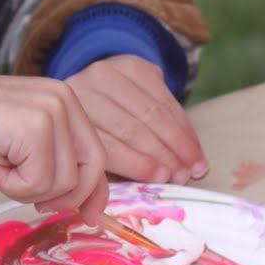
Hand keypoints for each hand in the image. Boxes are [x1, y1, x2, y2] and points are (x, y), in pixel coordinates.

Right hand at [0, 74, 108, 222]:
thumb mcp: (22, 147)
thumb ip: (53, 163)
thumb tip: (84, 205)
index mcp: (64, 101)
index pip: (97, 155)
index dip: (95, 192)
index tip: (89, 217)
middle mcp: (63, 99)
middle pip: (88, 171)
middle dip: (61, 198)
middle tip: (29, 198)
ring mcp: (51, 109)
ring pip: (62, 182)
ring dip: (25, 190)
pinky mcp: (35, 125)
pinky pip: (38, 181)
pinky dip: (12, 185)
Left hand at [64, 55, 208, 184]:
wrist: (93, 89)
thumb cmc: (94, 134)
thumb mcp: (92, 154)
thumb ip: (106, 175)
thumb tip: (122, 200)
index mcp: (69, 122)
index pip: (108, 146)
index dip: (139, 164)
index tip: (165, 179)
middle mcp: (82, 91)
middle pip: (131, 128)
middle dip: (164, 155)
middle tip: (185, 175)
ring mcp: (106, 73)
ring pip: (152, 112)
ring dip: (179, 141)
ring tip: (195, 163)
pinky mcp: (130, 64)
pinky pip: (163, 95)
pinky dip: (182, 122)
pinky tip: (193, 143)